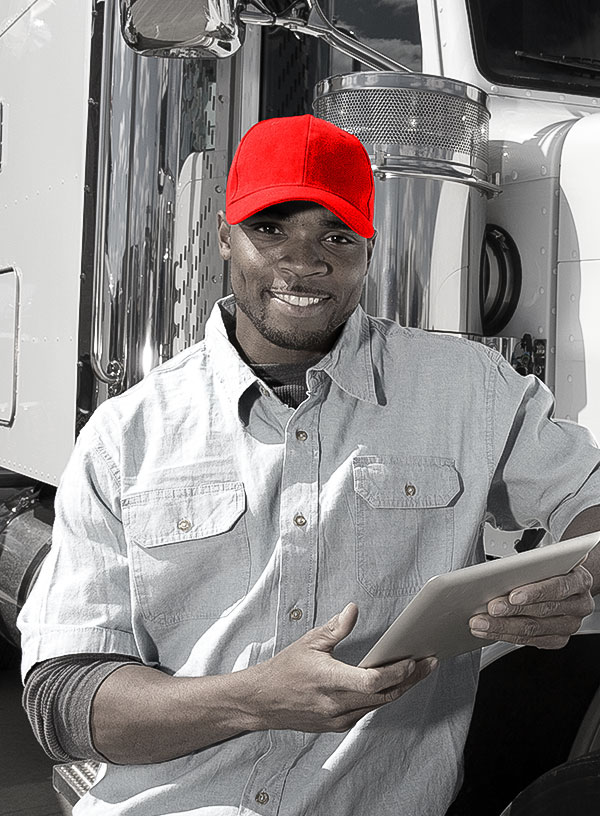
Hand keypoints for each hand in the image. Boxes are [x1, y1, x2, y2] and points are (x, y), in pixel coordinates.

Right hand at [247, 603, 436, 732]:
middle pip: (384, 695)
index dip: (397, 672)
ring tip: (418, 671)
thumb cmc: (284, 670)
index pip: (372, 681)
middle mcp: (335, 704)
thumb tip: (353, 610)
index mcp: (328, 680)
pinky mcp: (337, 726)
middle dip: (410, 679)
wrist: (262, 701)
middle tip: (429, 662)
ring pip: (379, 705)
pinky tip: (393, 684)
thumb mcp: (308, 642)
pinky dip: (383, 697)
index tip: (414, 660)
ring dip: (401, 689)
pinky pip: (368, 712)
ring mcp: (337, 718)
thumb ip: (335, 628)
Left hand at [469, 564, 594, 648]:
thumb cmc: (552, 568)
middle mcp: (579, 604)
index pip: (558, 587)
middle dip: (511, 611)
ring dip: (502, 627)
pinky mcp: (559, 638)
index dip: (535, 592)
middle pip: (542, 610)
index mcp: (579, 580)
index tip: (513, 595)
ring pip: (534, 629)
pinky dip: (507, 636)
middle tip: (489, 609)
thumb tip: (500, 573)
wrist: (568, 582)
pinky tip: (490, 631)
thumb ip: (531, 566)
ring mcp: (570, 624)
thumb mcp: (547, 560)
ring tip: (481, 623)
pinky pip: (531, 641)